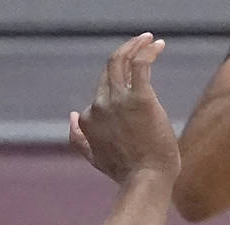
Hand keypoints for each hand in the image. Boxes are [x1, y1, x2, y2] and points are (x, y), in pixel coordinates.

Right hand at [70, 33, 179, 185]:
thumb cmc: (127, 173)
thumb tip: (72, 115)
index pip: (101, 91)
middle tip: (142, 44)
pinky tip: (158, 44)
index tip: (136, 81)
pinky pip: (139, 65)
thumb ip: (78, 137)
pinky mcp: (140, 98)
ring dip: (134, 45)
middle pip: (109, 69)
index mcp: (89, 117)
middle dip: (124, 53)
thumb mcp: (94, 157)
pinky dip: (146, 50)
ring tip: (149, 39)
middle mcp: (99, 104)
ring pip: (120, 61)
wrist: (146, 180)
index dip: (116, 83)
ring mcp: (118, 100)